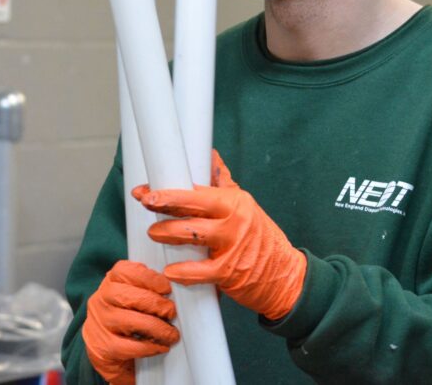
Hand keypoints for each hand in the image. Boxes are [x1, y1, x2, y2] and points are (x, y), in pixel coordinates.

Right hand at [83, 260, 179, 384]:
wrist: (105, 354)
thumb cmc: (125, 320)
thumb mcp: (130, 299)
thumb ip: (146, 289)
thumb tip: (175, 286)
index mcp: (109, 283)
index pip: (124, 271)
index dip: (149, 278)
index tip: (167, 288)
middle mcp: (100, 300)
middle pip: (127, 296)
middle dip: (156, 304)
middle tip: (171, 312)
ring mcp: (100, 324)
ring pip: (130, 322)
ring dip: (157, 328)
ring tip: (171, 334)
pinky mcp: (103, 347)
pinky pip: (129, 346)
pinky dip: (149, 347)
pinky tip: (161, 347)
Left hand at [132, 150, 305, 320]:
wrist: (286, 276)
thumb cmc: (261, 238)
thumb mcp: (245, 207)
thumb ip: (224, 183)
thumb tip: (211, 155)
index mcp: (234, 202)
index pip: (196, 191)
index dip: (168, 190)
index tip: (146, 189)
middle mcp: (234, 220)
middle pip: (193, 206)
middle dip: (165, 203)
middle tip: (145, 202)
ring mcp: (232, 246)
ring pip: (192, 234)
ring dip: (168, 233)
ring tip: (153, 233)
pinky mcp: (230, 272)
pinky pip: (201, 271)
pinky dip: (183, 272)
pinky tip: (171, 270)